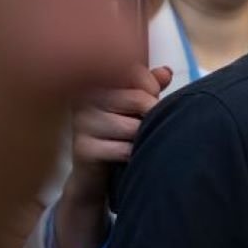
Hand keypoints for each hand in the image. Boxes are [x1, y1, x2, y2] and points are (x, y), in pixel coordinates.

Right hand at [65, 64, 172, 201]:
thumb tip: (166, 72)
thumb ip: (150, 86)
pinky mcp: (83, 149)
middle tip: (143, 126)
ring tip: (134, 142)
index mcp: (97, 80)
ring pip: (134, 127)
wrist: (95, 175)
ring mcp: (81, 123)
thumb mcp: (136, 105)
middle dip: (151, 115)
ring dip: (142, 138)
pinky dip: (133, 155)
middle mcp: (85, 98)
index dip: (152, 88)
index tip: (150, 99)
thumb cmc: (119, 134)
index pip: (135, 73)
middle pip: (139, 99)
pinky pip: (125, 149)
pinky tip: (127, 156)